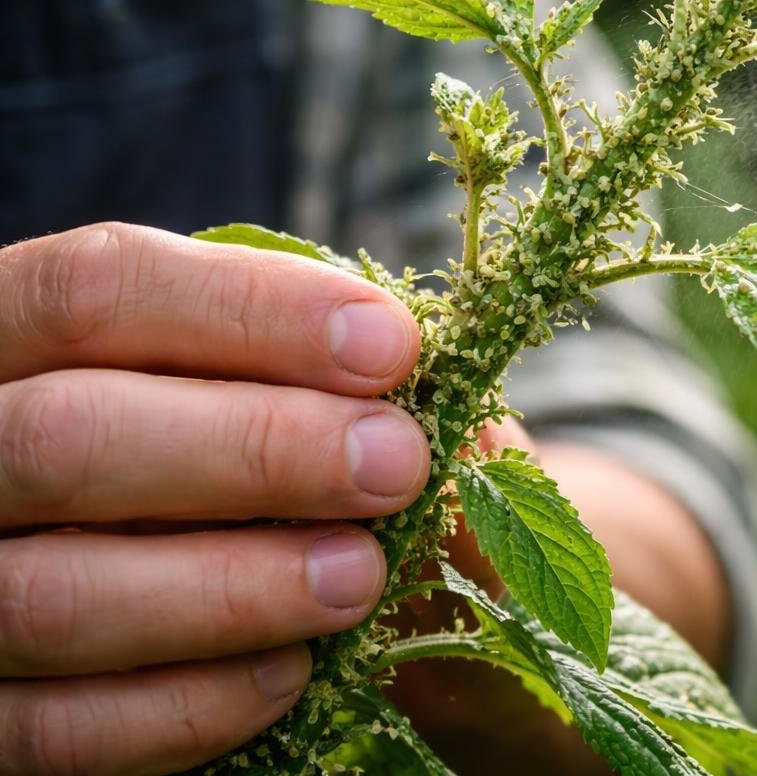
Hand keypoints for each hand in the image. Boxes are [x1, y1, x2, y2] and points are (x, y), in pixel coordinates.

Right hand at [0, 223, 427, 775]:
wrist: (160, 627)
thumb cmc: (230, 476)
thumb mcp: (261, 395)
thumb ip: (326, 381)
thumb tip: (450, 393)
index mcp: (13, 340)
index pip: (97, 289)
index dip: (250, 310)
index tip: (390, 346)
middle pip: (67, 434)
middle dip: (255, 449)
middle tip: (397, 465)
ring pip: (51, 597)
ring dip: (232, 588)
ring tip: (360, 576)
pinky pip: (52, 733)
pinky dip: (182, 707)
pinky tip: (289, 672)